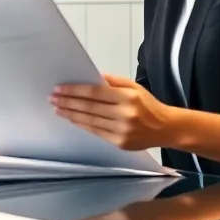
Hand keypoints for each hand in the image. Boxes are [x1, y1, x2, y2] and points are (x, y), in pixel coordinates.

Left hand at [51, 73, 178, 150]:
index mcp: (128, 97)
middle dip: (68, 102)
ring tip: (58, 108)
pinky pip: (96, 132)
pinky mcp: (120, 142)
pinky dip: (82, 125)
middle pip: (89, 107)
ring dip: (71, 114)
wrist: (166, 128)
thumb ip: (111, 81)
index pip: (95, 93)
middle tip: (53, 98)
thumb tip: (89, 76)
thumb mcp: (133, 87)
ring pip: (90, 121)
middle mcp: (125, 114)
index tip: (59, 89)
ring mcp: (122, 130)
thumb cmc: (148, 105)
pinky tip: (72, 119)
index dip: (74, 91)